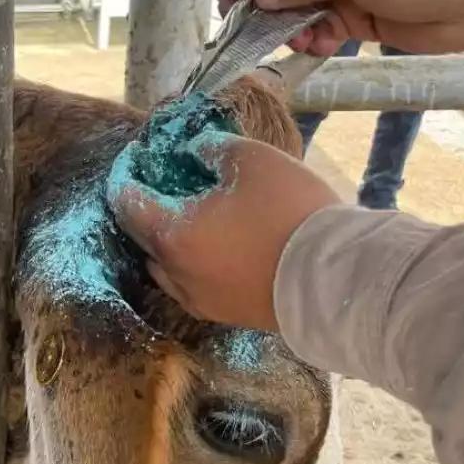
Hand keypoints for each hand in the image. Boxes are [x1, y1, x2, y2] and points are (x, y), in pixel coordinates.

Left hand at [110, 134, 339, 331]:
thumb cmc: (289, 212)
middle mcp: (175, 274)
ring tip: (188, 216)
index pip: (126, 203)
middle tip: (163, 182)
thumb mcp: (252, 158)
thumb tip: (193, 152)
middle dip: (145, 207)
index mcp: (171, 235)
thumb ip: (212, 148)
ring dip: (167, 241)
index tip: (135, 156)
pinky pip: (192, 286)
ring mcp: (199, 300)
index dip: (125, 174)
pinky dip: (190, 264)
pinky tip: (214, 247)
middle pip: (142, 236)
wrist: (338, 279)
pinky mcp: (226, 315)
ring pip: (165, 268)